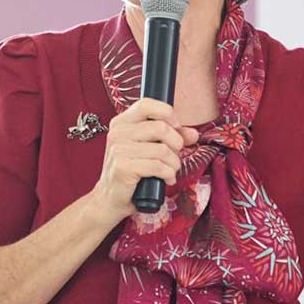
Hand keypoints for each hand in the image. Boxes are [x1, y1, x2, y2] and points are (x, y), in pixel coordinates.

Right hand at [89, 98, 199, 224]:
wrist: (110, 199)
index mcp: (121, 122)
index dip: (167, 113)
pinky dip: (168, 174)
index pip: (146, 104)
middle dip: (176, 144)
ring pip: (162, 150)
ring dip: (174, 163)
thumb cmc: (131, 173)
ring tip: (170, 170)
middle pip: (160, 127)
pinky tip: (166, 179)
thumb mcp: (149, 150)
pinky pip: (158, 166)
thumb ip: (171, 137)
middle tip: (174, 155)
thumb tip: (193, 133)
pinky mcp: (123, 167)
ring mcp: (119, 150)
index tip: (176, 127)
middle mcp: (118, 133)